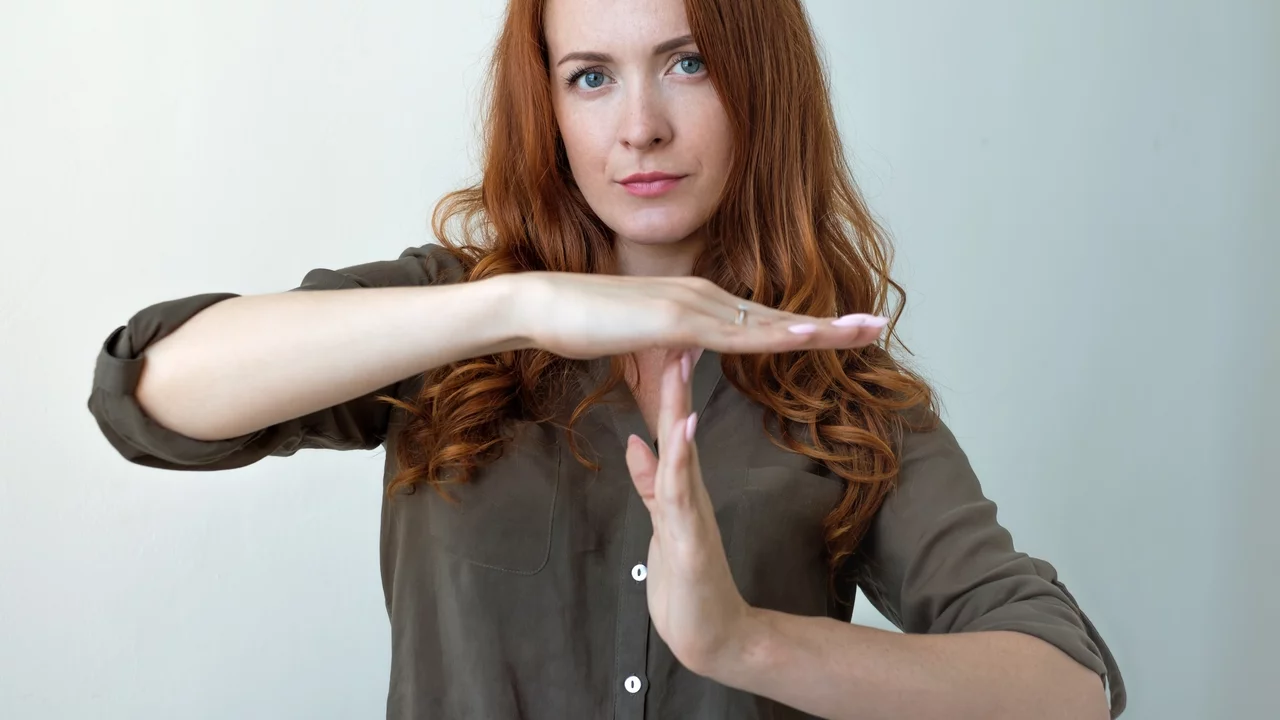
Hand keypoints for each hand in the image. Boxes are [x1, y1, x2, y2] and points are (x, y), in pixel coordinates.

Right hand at [515, 271, 887, 359]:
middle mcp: (704, 297)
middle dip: (831, 323)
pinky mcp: (675, 319)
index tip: (843, 331)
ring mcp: (693, 304)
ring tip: (865, 329)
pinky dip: (777, 335)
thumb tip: (678, 369)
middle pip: (779, 316)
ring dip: (820, 326)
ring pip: (769, 322)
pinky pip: (736, 333)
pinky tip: (808, 337)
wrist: (544, 306)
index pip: (762, 320)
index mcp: (698, 304)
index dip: (804, 327)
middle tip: (879, 324)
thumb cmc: (583, 326)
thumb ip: (663, 360)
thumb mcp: (636, 351)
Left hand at [623, 347, 756, 675]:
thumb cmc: (687, 581)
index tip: (663, 339)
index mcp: (681, 486)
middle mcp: (690, 491)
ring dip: (678, 409)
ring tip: (678, 366)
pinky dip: (680, 461)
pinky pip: (682, 494)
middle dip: (674, 381)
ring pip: (682, 452)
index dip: (665, 384)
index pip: (671, 426)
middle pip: (679, 427)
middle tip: (677, 330)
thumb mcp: (661, 522)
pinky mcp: (690, 539)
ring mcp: (692, 513)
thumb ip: (650, 482)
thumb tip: (636, 442)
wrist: (713, 636)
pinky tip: (682, 431)